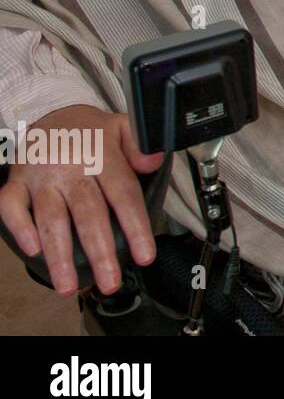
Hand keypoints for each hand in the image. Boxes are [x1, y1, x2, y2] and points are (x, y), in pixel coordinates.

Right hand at [0, 105, 164, 296]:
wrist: (50, 113)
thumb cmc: (91, 130)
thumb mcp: (122, 127)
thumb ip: (140, 144)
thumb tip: (154, 161)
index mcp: (102, 156)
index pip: (123, 195)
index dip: (135, 226)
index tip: (144, 255)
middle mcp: (71, 169)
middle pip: (88, 213)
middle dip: (99, 251)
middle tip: (109, 282)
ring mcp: (42, 178)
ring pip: (51, 218)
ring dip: (59, 254)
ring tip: (68, 285)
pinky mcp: (17, 183)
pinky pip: (11, 207)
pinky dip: (20, 228)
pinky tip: (33, 251)